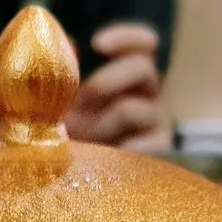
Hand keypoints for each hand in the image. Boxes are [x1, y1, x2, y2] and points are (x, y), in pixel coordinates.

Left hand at [65, 23, 172, 151]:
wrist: (79, 183)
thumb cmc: (72, 139)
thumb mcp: (61, 105)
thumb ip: (64, 76)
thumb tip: (69, 43)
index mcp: (128, 77)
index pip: (144, 44)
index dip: (126, 38)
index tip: (97, 44)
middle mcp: (147, 95)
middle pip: (143, 68)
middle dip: (106, 81)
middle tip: (81, 101)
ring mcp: (156, 123)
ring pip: (134, 109)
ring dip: (101, 124)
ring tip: (86, 142)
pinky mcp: (160, 150)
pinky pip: (144, 145)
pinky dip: (118, 150)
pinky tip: (105, 159)